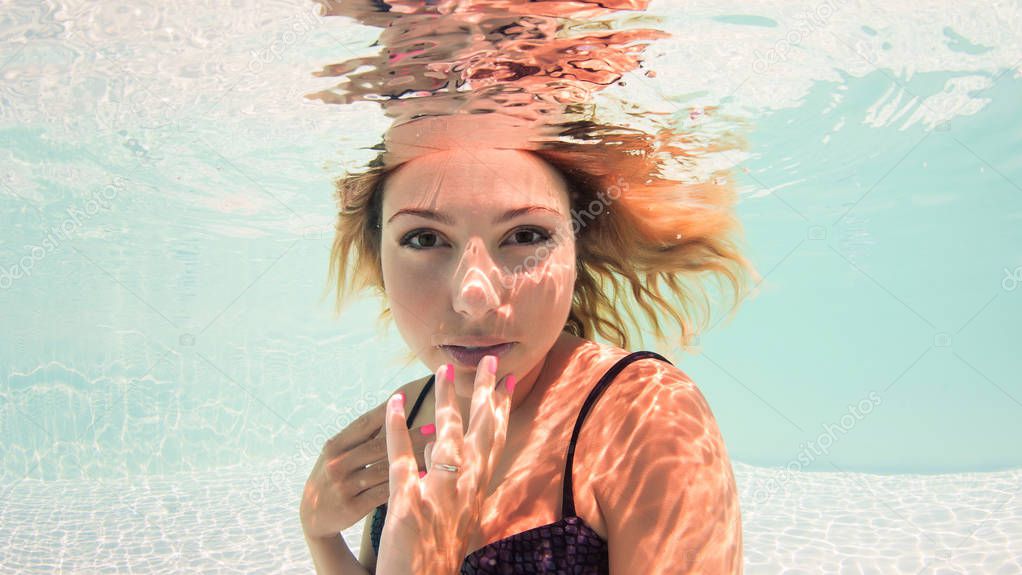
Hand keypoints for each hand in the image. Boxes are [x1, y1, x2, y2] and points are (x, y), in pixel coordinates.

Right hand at [300, 392, 436, 539]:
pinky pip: (383, 493)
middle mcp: (337, 464)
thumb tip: (391, 409)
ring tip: (435, 454)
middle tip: (433, 428)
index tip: (408, 399)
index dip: (386, 411)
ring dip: (411, 461)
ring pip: (383, 470)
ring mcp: (344, 486)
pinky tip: (423, 480)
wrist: (312, 516)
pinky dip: (404, 485)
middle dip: (408, 436)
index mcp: (334, 446)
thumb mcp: (337, 454)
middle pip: (378, 446)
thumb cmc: (334, 477)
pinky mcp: (352, 507)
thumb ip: (360, 437)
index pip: (364, 424)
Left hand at [376, 356, 514, 574]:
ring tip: (443, 370)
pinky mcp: (408, 503)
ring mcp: (438, 494)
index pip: (494, 441)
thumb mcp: (454, 513)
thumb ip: (448, 477)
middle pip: (480, 432)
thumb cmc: (437, 554)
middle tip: (491, 358)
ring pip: (446, 437)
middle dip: (486, 392)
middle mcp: (464, 488)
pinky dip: (396, 427)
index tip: (509, 379)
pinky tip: (394, 403)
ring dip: (444, 400)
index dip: (502, 408)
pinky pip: (401, 457)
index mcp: (476, 490)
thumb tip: (436, 443)